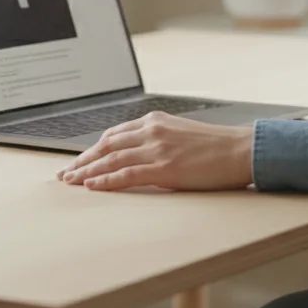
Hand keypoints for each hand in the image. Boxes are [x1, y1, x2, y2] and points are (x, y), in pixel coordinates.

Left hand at [55, 113, 254, 191]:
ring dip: (87, 172)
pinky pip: (126, 175)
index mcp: (155, 121)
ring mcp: (156, 149)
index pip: (114, 135)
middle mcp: (151, 131)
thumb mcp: (182, 134)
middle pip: (106, 146)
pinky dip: (106, 181)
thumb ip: (158, 140)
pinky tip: (92, 186)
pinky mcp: (163, 168)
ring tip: (71, 182)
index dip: (93, 149)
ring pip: (111, 160)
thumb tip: (139, 156)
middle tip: (66, 173)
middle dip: (83, 160)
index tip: (79, 160)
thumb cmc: (216, 146)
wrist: (241, 150)